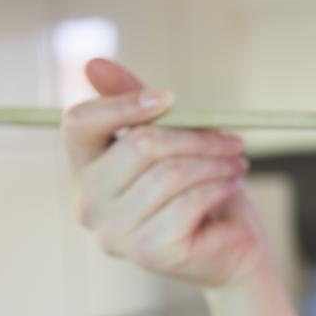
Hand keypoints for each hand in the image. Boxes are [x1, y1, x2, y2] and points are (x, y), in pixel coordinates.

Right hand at [62, 58, 268, 287]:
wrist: (232, 248)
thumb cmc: (199, 189)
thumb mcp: (171, 140)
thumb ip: (135, 103)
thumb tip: (93, 63)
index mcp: (85, 170)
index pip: (78, 124)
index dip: (123, 104)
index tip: (170, 98)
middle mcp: (88, 204)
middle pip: (138, 146)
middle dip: (195, 136)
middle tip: (233, 139)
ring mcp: (114, 233)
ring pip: (169, 174)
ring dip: (215, 163)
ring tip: (237, 163)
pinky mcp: (148, 252)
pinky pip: (187, 202)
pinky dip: (218, 188)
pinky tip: (230, 186)